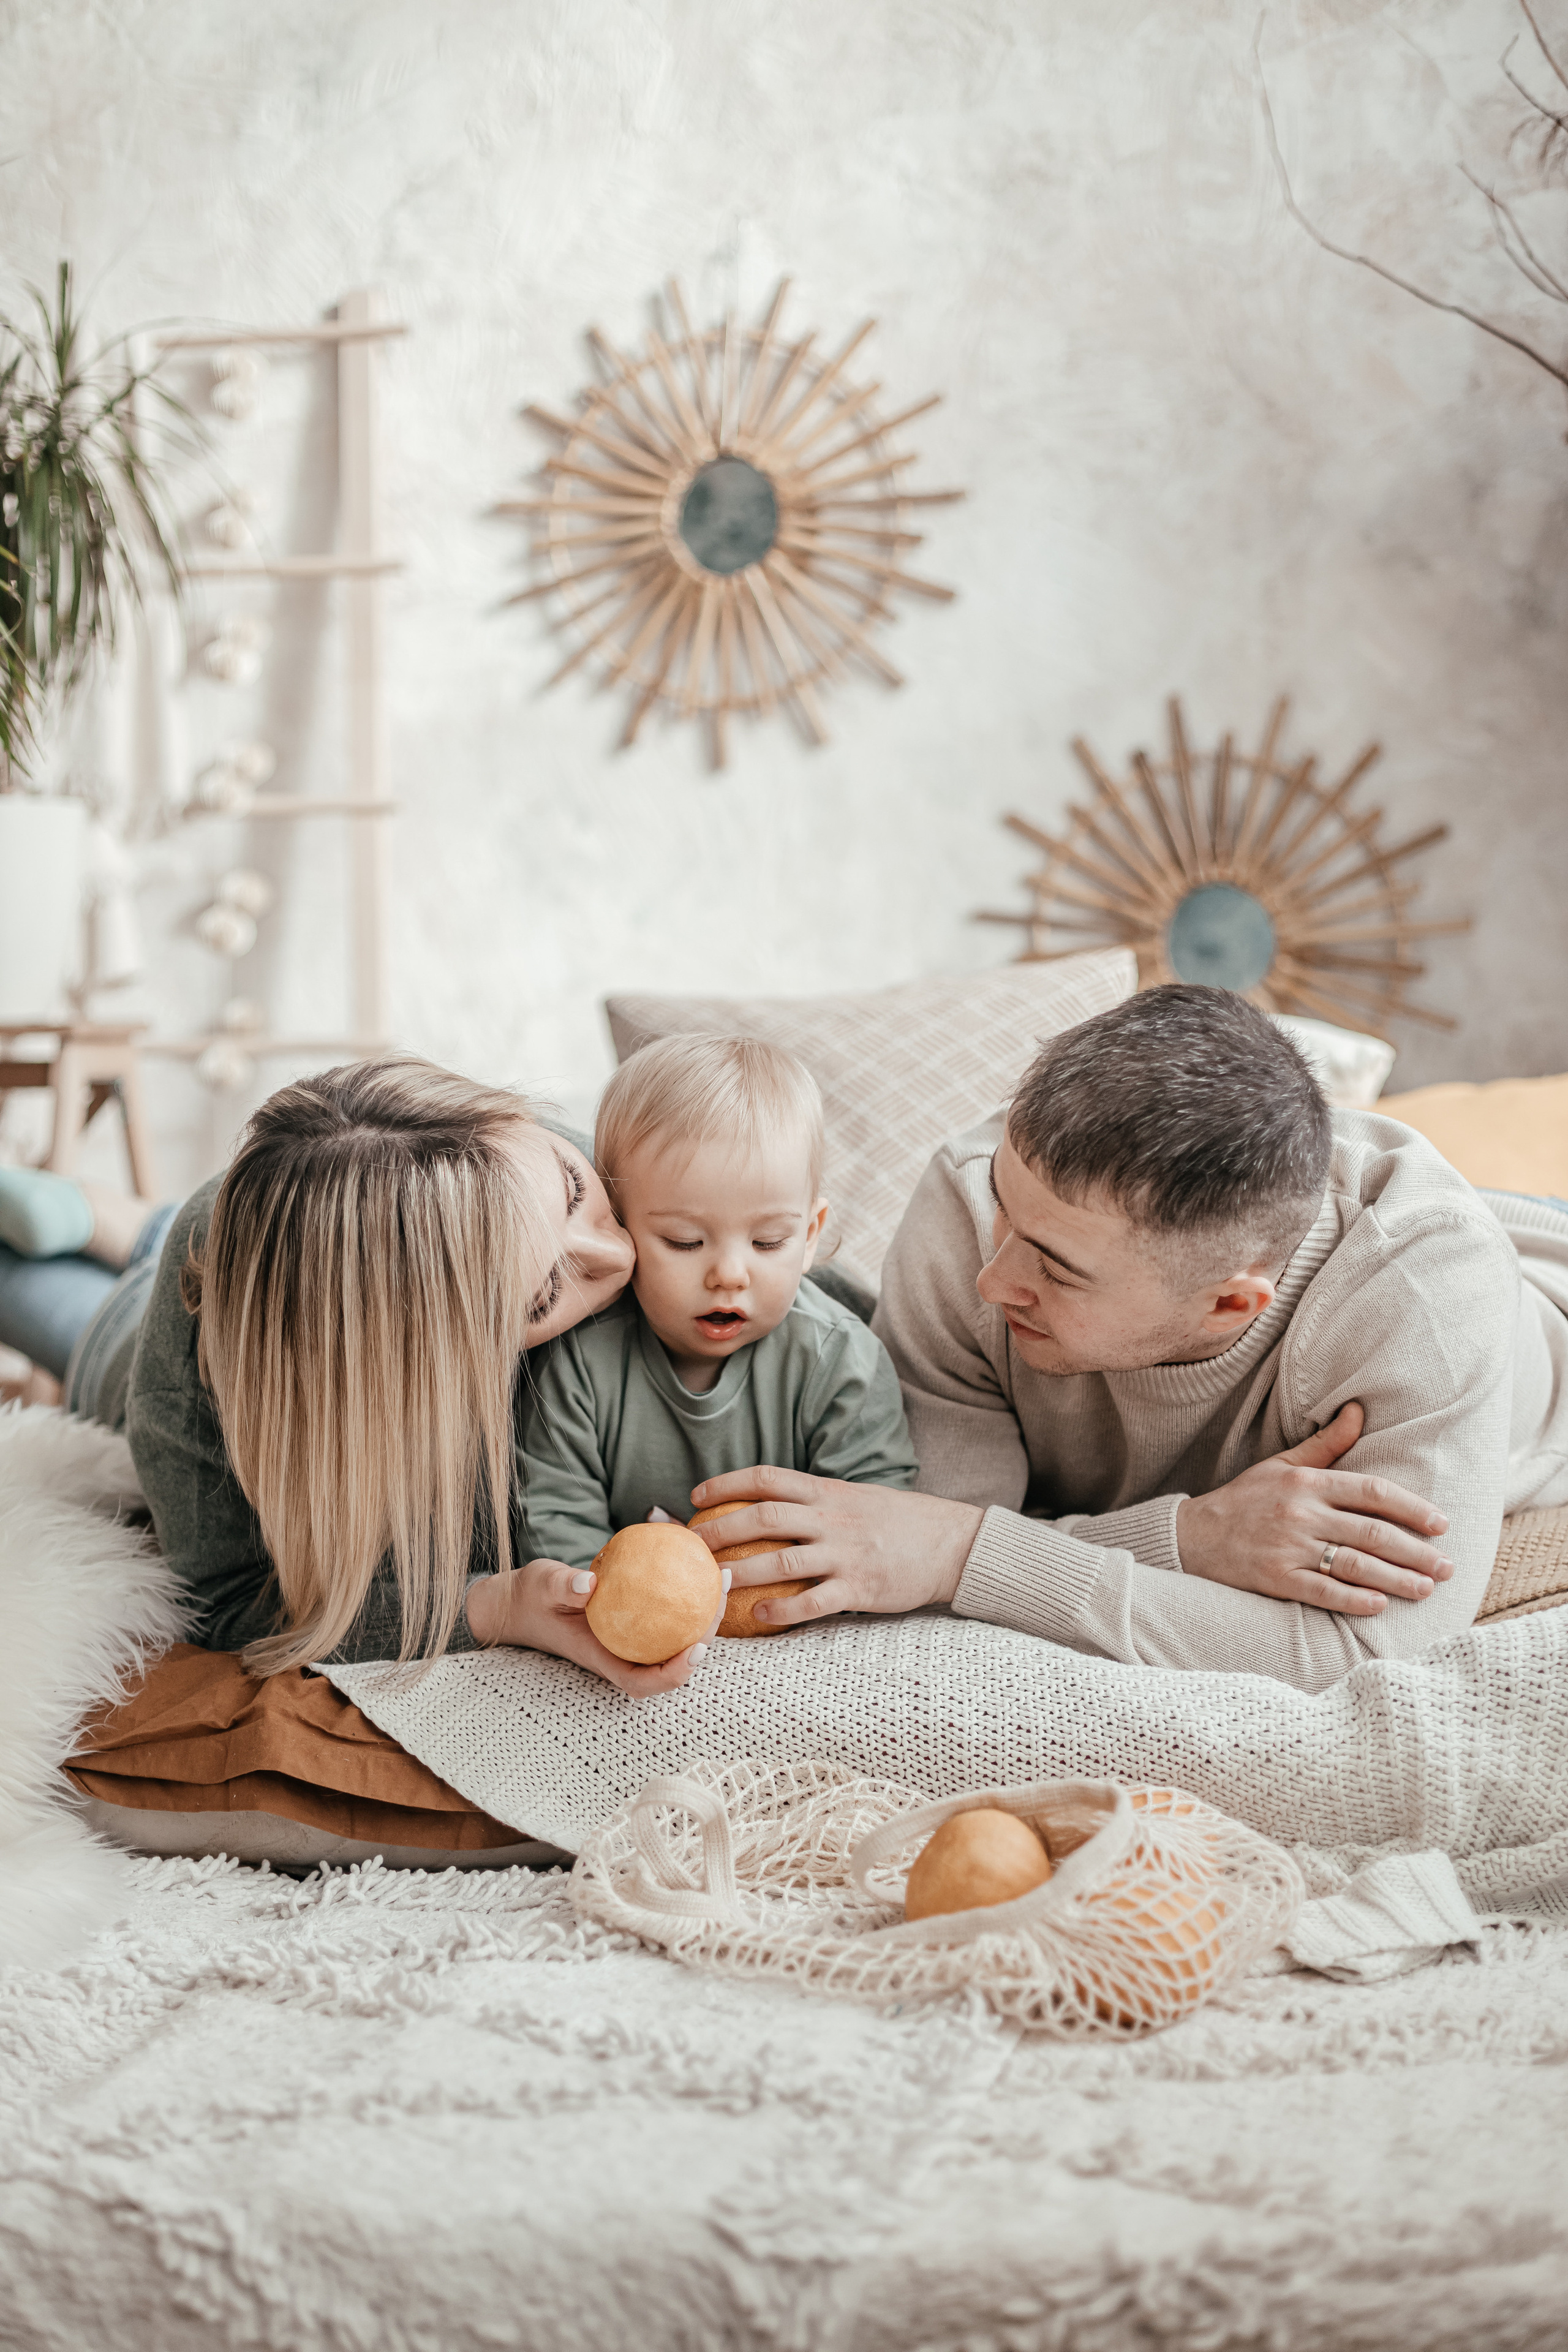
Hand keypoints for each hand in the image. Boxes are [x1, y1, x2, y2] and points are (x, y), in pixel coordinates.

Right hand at [465, 1557, 727, 1693]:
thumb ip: (562, 1587)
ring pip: (672, 1640)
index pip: (641, 1682)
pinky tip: (696, 1565)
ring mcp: (626, 1641)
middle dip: (703, 1640)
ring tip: (720, 1579)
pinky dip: (683, 1597)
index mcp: (599, 1658)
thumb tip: (589, 1582)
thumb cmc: (530, 1598)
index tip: (696, 1650)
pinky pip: (664, 1616)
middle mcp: (619, 1654)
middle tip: (719, 1600)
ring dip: (701, 1618)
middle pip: (670, 1663)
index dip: (673, 1675)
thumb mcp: (541, 1586)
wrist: (520, 1604)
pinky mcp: (631, 1624)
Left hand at [686, 1466, 983, 1627]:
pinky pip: (814, 1601)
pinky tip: (759, 1616)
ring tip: (712, 1584)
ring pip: (781, 1560)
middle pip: (765, 1517)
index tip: (696, 1495)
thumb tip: (767, 1505)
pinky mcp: (861, 1588)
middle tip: (689, 1544)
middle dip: (720, 1529)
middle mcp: (832, 1518)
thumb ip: (814, 1501)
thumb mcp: (853, 1497)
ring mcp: (846, 1553)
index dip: (727, 1483)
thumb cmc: (897, 1521)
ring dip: (741, 1572)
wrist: (950, 1543)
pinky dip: (783, 1609)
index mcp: (828, 1491)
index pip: (768, 1478)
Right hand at [1174, 1402, 1454, 1615]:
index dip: (1412, 1508)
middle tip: (1447, 1566)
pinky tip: (1381, 1605)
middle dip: (1417, 1552)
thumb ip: (1326, 1444)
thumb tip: (1359, 1410)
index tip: (1441, 1524)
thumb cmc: (1245, 1498)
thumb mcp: (1282, 1463)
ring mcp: (1289, 1548)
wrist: (1192, 1535)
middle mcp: (1302, 1513)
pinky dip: (1355, 1600)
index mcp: (1308, 1482)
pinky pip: (1324, 1591)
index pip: (1372, 1492)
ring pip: (1356, 1565)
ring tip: (1426, 1589)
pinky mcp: (1276, 1579)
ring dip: (1398, 1579)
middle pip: (1373, 1533)